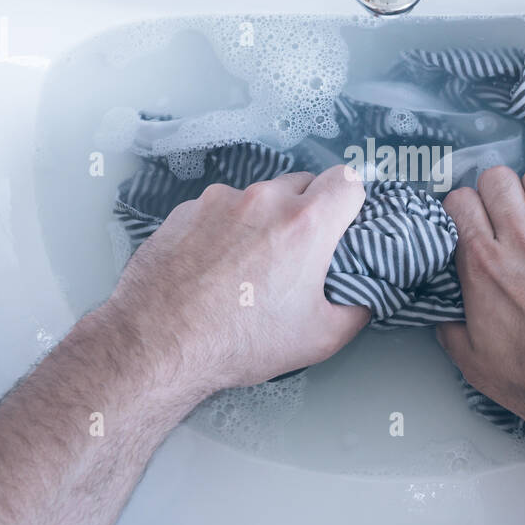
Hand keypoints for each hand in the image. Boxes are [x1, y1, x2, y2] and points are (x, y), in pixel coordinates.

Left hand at [107, 164, 369, 394]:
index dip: (352, 202)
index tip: (345, 225)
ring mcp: (219, 200)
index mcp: (305, 223)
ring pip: (258, 197)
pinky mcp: (185, 210)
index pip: (348, 180)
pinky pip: (220, 209)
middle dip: (309, 211)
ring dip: (264, 220)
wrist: (158, 344)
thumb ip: (357, 308)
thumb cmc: (240, 342)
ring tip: (250, 266)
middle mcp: (263, 199)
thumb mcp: (320, 338)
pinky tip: (215, 266)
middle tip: (299, 254)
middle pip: (303, 184)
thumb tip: (366, 294)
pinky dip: (226, 228)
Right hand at [435, 165, 524, 430]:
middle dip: (498, 192)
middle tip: (508, 214)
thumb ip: (453, 331)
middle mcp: (522, 241)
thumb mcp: (477, 365)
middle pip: (498, 179)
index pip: (459, 202)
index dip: (463, 208)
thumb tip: (446, 317)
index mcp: (483, 266)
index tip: (471, 221)